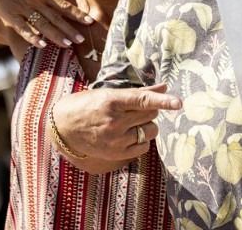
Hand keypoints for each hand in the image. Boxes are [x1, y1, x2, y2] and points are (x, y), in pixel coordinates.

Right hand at [0, 0, 91, 47]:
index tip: (89, 21)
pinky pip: (23, 27)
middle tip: (82, 40)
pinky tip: (42, 44)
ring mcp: (22, 8)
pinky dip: (32, 36)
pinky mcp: (9, 15)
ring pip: (42, 24)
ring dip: (55, 35)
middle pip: (55, 17)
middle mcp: (35, 1)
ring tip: (68, 45)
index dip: (76, 13)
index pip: (63, 5)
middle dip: (69, 29)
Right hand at [52, 83, 181, 161]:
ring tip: (131, 122)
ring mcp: (115, 140)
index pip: (143, 100)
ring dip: (147, 124)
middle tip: (134, 108)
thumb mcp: (109, 93)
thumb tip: (164, 87)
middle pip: (150, 114)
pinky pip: (144, 146)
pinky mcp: (116, 154)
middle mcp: (114, 122)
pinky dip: (143, 139)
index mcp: (112, 101)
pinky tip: (131, 134)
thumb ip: (138, 92)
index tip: (178, 103)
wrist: (62, 127)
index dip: (163, 101)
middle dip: (149, 109)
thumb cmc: (87, 105)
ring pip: (150, 130)